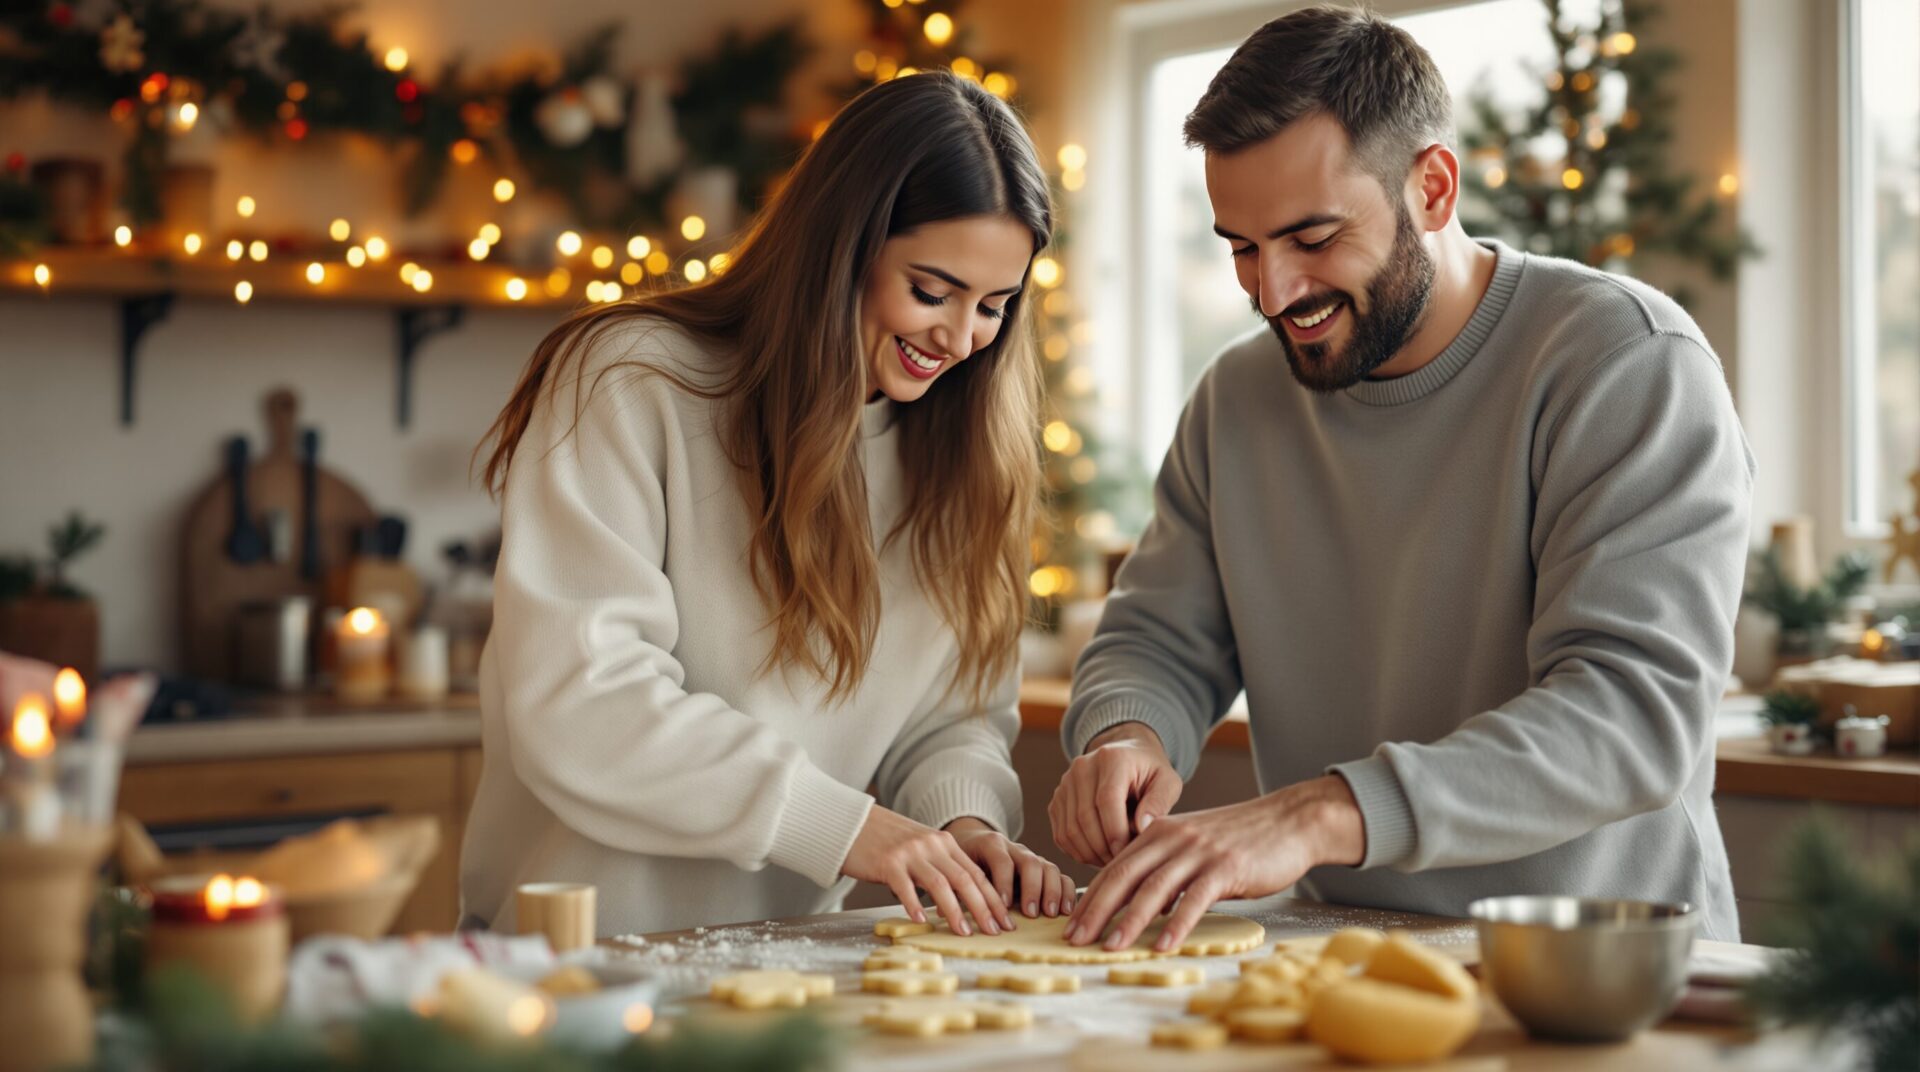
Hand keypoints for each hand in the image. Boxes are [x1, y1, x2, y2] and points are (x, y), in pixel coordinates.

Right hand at [842, 805, 1012, 935]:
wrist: (853, 823)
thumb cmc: (887, 842)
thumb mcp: (921, 849)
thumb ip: (939, 868)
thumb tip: (957, 904)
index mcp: (944, 842)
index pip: (976, 873)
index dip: (993, 898)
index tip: (1005, 920)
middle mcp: (931, 845)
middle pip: (965, 879)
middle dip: (984, 908)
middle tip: (995, 932)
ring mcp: (910, 853)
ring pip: (941, 884)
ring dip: (955, 911)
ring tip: (965, 932)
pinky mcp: (887, 862)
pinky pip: (905, 886)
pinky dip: (915, 904)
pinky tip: (922, 920)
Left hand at [945, 818, 1075, 918]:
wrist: (974, 841)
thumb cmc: (964, 860)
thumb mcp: (957, 867)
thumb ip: (957, 886)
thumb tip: (948, 911)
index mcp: (991, 844)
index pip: (1001, 860)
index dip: (1004, 882)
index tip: (1004, 905)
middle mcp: (1015, 848)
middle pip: (1030, 862)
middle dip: (1032, 889)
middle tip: (1030, 913)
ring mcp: (1031, 856)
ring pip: (1048, 867)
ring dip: (1052, 891)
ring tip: (1050, 913)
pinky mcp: (1043, 867)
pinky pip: (1060, 875)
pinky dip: (1066, 891)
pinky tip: (1065, 910)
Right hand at [1048, 722, 1182, 865]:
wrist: (1126, 756)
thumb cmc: (1150, 774)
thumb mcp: (1167, 783)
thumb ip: (1159, 803)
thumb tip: (1142, 828)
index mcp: (1112, 759)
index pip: (1106, 800)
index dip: (1116, 832)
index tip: (1128, 853)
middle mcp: (1082, 768)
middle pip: (1084, 818)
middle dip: (1104, 848)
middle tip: (1122, 863)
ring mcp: (1065, 784)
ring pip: (1070, 830)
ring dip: (1091, 854)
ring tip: (1112, 861)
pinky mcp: (1057, 800)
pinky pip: (1061, 835)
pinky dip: (1078, 852)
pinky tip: (1099, 856)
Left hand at [1064, 775, 1365, 952]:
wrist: (1288, 821)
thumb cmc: (1240, 839)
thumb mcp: (1194, 843)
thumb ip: (1166, 863)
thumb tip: (1140, 899)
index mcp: (1160, 832)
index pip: (1115, 867)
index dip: (1091, 897)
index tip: (1071, 924)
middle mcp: (1173, 838)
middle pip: (1124, 876)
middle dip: (1096, 910)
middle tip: (1075, 940)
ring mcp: (1198, 852)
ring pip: (1154, 888)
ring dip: (1130, 921)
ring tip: (1111, 947)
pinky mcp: (1225, 867)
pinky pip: (1195, 899)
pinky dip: (1177, 924)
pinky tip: (1164, 945)